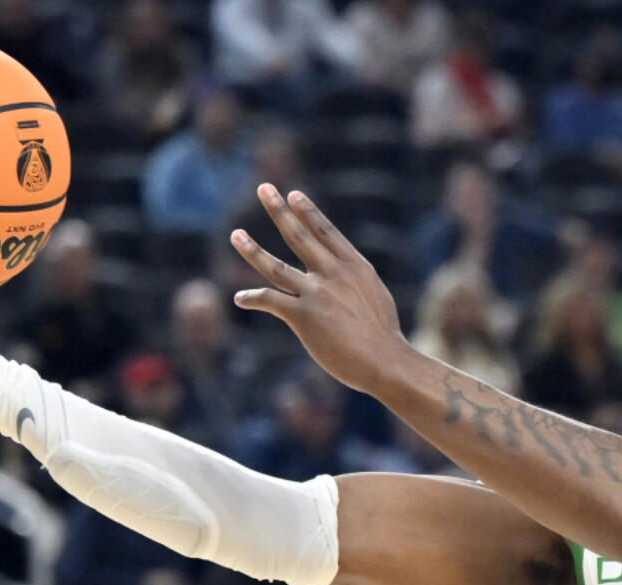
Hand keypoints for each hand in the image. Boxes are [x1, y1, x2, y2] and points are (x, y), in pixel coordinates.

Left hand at [230, 185, 414, 394]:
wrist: (385, 361)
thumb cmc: (384, 337)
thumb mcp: (376, 296)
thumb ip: (357, 281)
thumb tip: (349, 278)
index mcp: (355, 266)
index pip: (326, 231)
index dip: (308, 212)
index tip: (294, 195)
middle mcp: (334, 273)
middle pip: (299, 236)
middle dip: (279, 210)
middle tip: (264, 188)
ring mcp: (317, 293)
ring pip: (276, 266)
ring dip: (252, 249)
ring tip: (236, 234)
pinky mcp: (303, 317)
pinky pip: (271, 301)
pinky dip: (253, 298)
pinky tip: (240, 297)